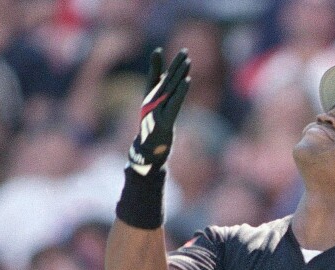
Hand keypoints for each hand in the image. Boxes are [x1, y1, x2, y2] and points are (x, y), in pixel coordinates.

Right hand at [127, 48, 189, 175]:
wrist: (147, 152)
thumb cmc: (153, 130)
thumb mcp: (156, 111)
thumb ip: (158, 96)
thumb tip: (164, 79)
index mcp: (152, 98)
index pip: (163, 77)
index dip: (172, 64)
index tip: (182, 52)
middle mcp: (153, 102)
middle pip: (167, 80)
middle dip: (176, 65)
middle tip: (185, 51)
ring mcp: (157, 112)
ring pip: (170, 89)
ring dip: (179, 74)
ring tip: (187, 61)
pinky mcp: (164, 121)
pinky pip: (173, 103)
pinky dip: (180, 92)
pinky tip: (186, 81)